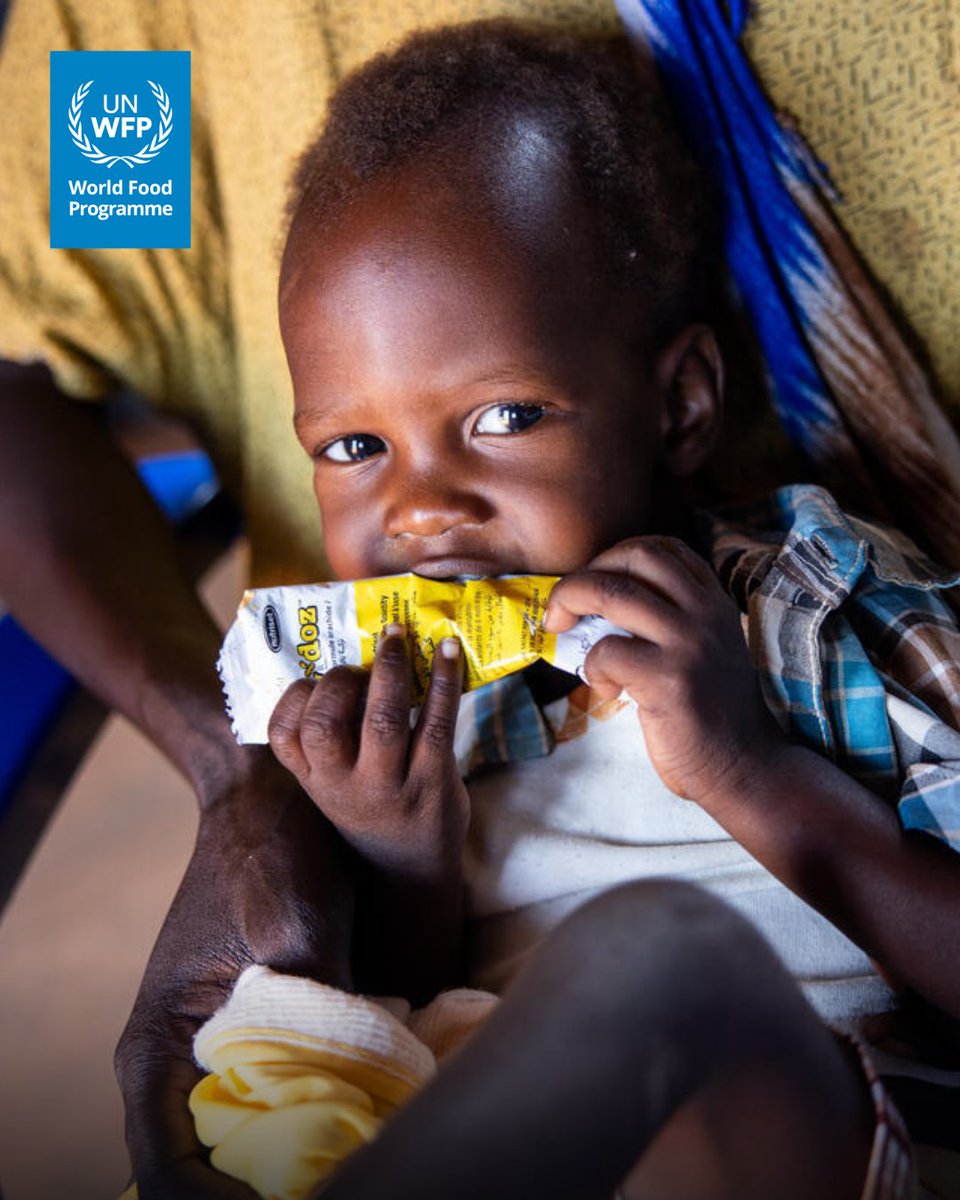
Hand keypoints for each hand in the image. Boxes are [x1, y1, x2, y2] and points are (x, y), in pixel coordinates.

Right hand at [115, 751, 353, 1198]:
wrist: (271, 797)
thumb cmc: (270, 852)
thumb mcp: (295, 925)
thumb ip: (320, 1011)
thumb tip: (373, 1086)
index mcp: (159, 1049)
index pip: (168, 1175)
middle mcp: (178, 1064)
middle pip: (207, 1173)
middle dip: (269, 1187)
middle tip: (341, 1176)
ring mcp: (215, 1050)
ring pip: (244, 1141)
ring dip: (295, 1155)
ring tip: (358, 1149)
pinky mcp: (256, 1030)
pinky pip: (275, 1097)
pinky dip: (314, 1113)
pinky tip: (368, 1108)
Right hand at [268, 629, 468, 883]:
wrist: (412, 873)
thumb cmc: (371, 811)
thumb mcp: (334, 787)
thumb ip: (331, 741)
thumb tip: (349, 659)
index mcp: (314, 781)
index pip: (282, 735)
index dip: (294, 698)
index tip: (316, 680)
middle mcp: (344, 786)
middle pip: (325, 724)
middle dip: (339, 680)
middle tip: (357, 665)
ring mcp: (390, 786)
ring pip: (383, 719)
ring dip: (390, 668)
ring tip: (397, 636)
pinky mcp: (433, 782)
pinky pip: (437, 722)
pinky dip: (443, 680)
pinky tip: (447, 651)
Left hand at [544, 536, 785, 809]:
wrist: (744, 764)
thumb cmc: (709, 710)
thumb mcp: (700, 649)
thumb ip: (662, 621)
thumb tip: (588, 608)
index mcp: (712, 600)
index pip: (661, 547)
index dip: (615, 556)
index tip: (594, 583)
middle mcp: (704, 611)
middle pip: (632, 557)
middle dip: (584, 574)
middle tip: (563, 607)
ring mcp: (688, 642)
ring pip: (610, 591)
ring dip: (569, 605)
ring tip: (561, 631)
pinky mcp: (669, 679)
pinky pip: (607, 651)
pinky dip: (591, 667)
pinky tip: (605, 690)